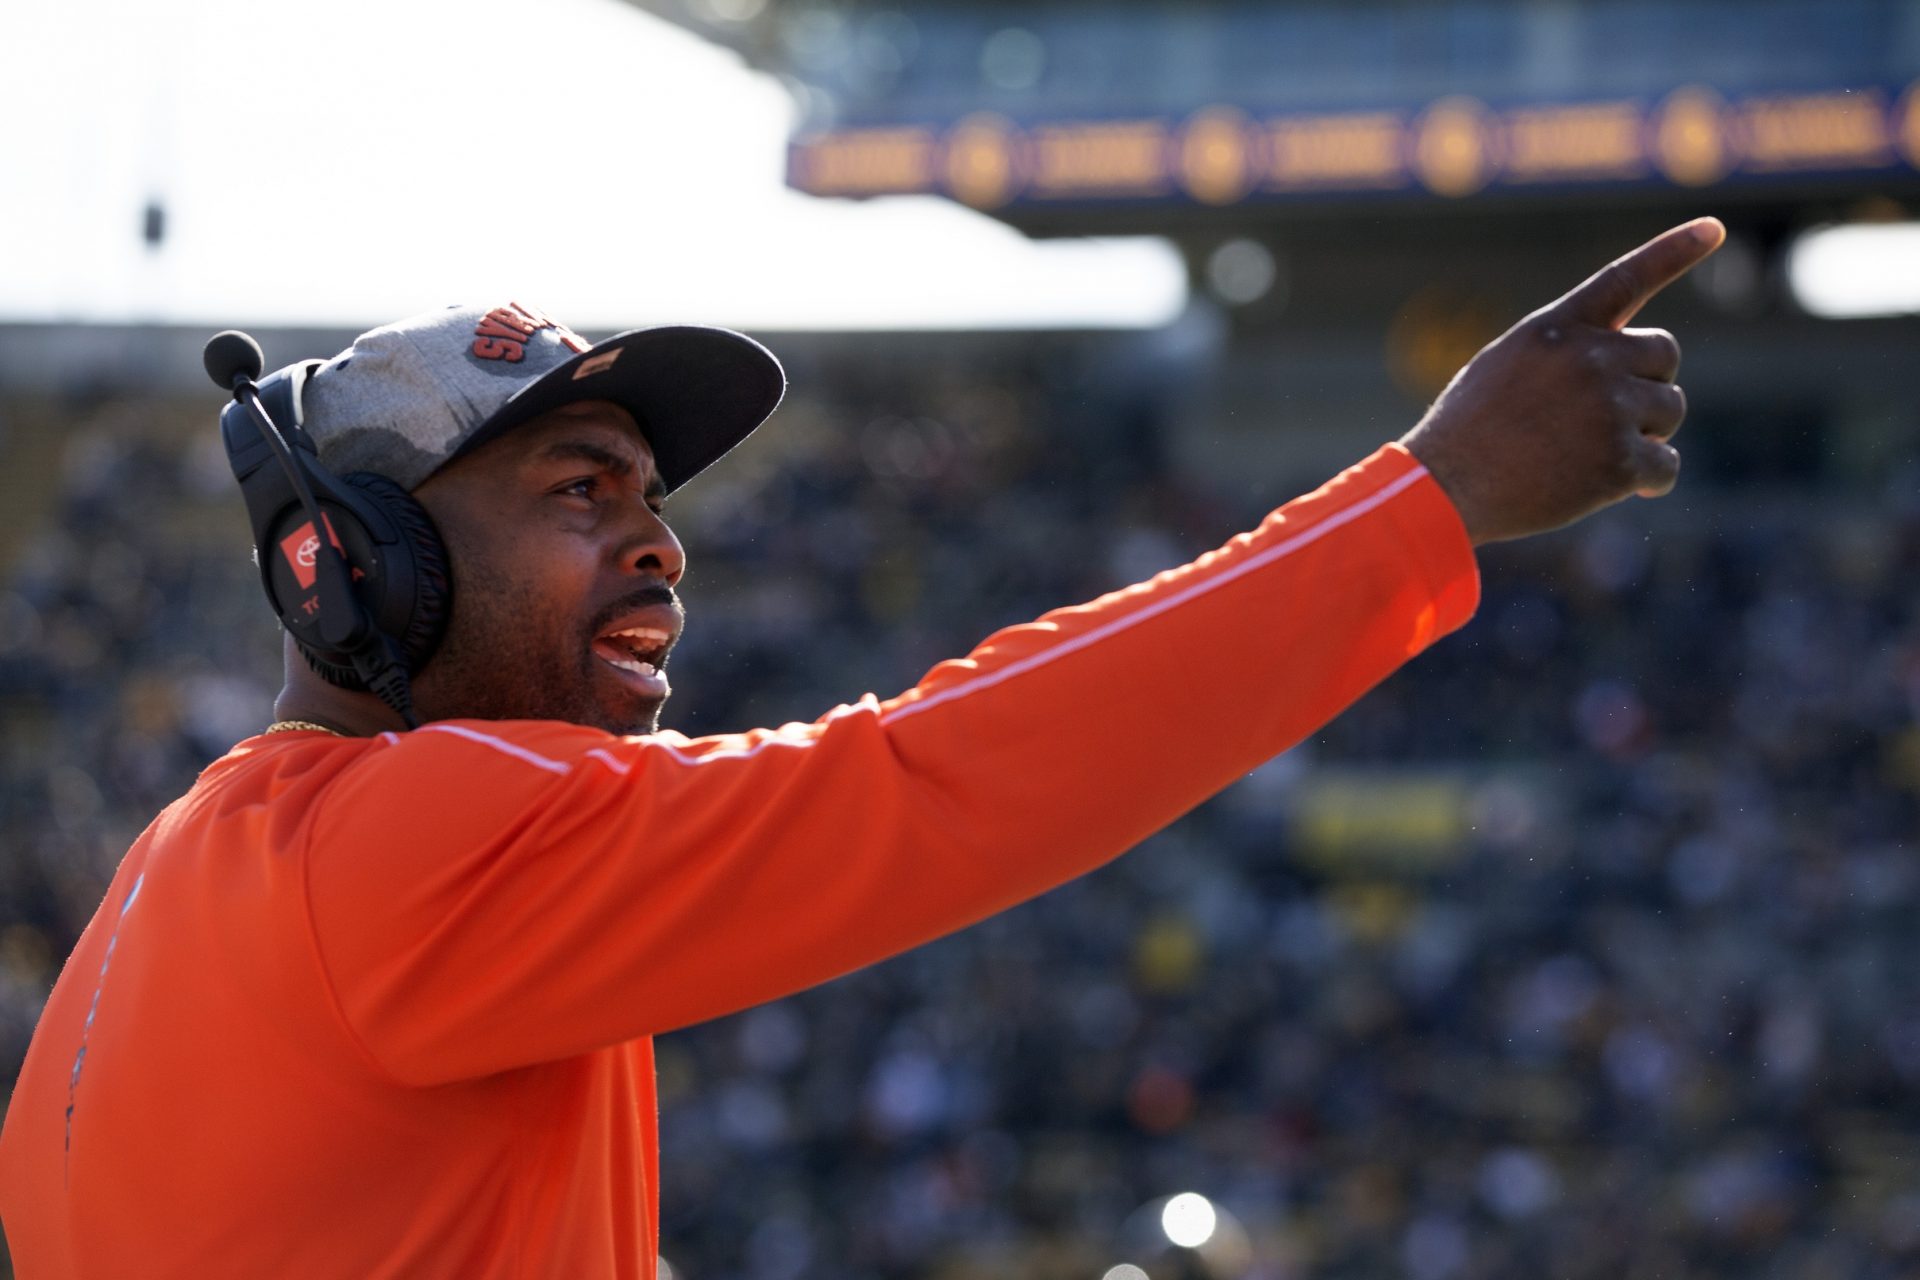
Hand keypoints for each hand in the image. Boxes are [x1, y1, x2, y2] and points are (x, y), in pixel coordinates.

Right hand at [1400, 217, 1725, 545]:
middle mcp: (1590, 359)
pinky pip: (1666, 464)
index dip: (1674, 251)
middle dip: (1646, 384)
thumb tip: (1628, 372)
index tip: (1713, 228)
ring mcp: (1608, 409)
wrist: (1445, 488)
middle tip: (1608, 417)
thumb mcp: (1505, 366)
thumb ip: (1564, 354)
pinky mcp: (1618, 462)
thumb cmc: (1466, 433)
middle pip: (1663, 355)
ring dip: (1647, 432)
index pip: (1626, 278)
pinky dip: (1649, 479)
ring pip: (1670, 408)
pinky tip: (1617, 487)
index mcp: (1557, 329)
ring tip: (1593, 454)